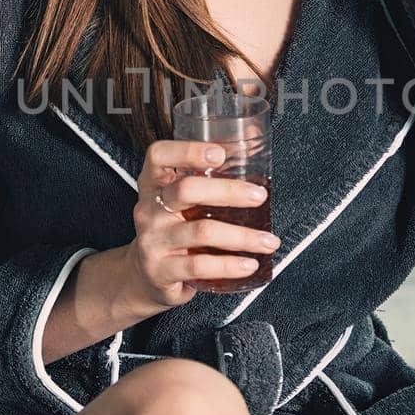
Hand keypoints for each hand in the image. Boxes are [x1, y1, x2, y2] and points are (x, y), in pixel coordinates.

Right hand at [126, 139, 279, 307]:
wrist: (146, 277)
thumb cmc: (173, 230)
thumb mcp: (181, 203)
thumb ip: (208, 177)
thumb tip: (251, 138)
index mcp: (154, 184)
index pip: (159, 155)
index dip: (187, 150)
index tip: (219, 154)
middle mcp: (149, 209)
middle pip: (186, 190)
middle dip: (229, 191)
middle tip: (259, 196)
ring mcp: (152, 240)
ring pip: (201, 231)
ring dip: (242, 236)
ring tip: (268, 240)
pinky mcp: (160, 270)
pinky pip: (199, 266)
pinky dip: (229, 265)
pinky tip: (249, 264)